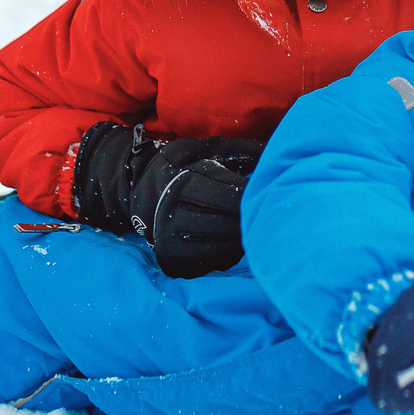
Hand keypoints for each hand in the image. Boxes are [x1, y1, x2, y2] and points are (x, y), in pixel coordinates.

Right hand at [70, 125, 262, 277]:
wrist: (141, 196)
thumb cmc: (180, 168)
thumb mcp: (200, 150)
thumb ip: (237, 150)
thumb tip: (272, 151)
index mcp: (181, 186)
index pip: (232, 198)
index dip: (254, 197)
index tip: (266, 192)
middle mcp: (173, 217)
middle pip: (230, 226)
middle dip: (251, 219)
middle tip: (264, 212)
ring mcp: (172, 244)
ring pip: (226, 248)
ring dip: (244, 237)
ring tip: (251, 224)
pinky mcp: (176, 264)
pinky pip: (217, 263)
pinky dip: (231, 252)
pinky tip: (233, 237)